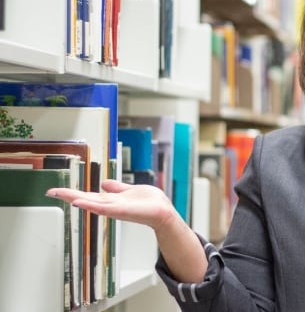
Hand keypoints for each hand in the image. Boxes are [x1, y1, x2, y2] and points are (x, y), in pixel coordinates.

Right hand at [46, 179, 177, 231]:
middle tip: (52, 192)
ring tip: (64, 196)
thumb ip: (117, 188)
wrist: (162, 211)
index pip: (88, 195)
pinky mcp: (123, 211)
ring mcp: (116, 209)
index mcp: (111, 200)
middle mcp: (110, 205)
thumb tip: (104, 183)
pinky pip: (106, 208)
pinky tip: (83, 203)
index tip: (57, 190)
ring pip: (94, 203)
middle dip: (69, 195)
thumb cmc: (149, 202)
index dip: (73, 192)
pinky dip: (94, 206)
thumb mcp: (129, 190)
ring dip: (79, 199)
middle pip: (87, 199)